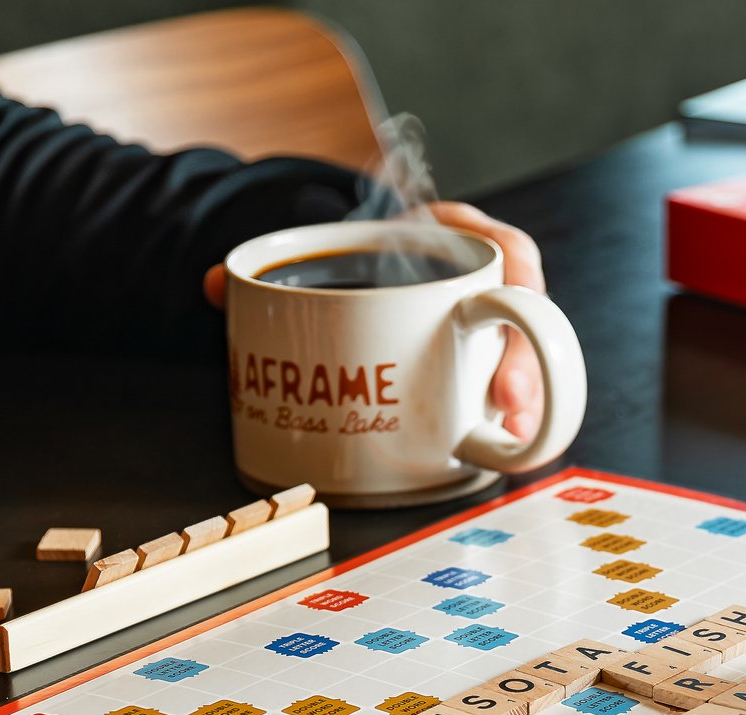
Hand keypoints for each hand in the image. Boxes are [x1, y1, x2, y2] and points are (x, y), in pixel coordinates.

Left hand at [204, 201, 548, 441]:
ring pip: (522, 358)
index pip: (506, 248)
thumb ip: (274, 270)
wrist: (359, 265)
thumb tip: (217, 285)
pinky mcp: (480, 367)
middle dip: (527, 362)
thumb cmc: (355, 256)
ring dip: (528, 399)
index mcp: (454, 237)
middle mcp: (480, 282)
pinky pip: (505, 389)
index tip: (504, 315)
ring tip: (517, 438)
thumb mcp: (327, 252)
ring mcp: (486, 329)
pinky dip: (507, 419)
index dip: (513, 284)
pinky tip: (506, 447)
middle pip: (525, 316)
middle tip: (509, 403)